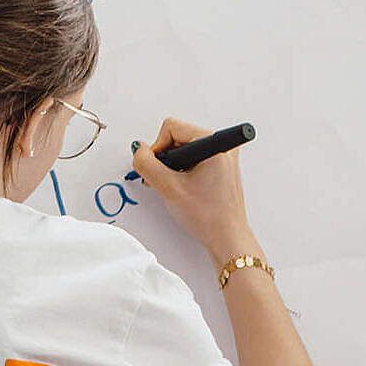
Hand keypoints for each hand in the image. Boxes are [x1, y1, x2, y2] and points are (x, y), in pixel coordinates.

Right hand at [131, 117, 258, 266]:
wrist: (226, 238)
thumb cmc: (209, 216)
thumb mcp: (169, 187)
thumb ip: (147, 164)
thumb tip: (139, 150)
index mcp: (216, 144)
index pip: (172, 128)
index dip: (157, 148)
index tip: (157, 168)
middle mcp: (223, 147)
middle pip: (177, 136)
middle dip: (164, 157)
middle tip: (163, 179)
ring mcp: (223, 157)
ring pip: (183, 148)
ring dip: (171, 166)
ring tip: (173, 185)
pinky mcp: (221, 167)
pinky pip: (193, 158)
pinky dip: (181, 170)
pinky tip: (181, 187)